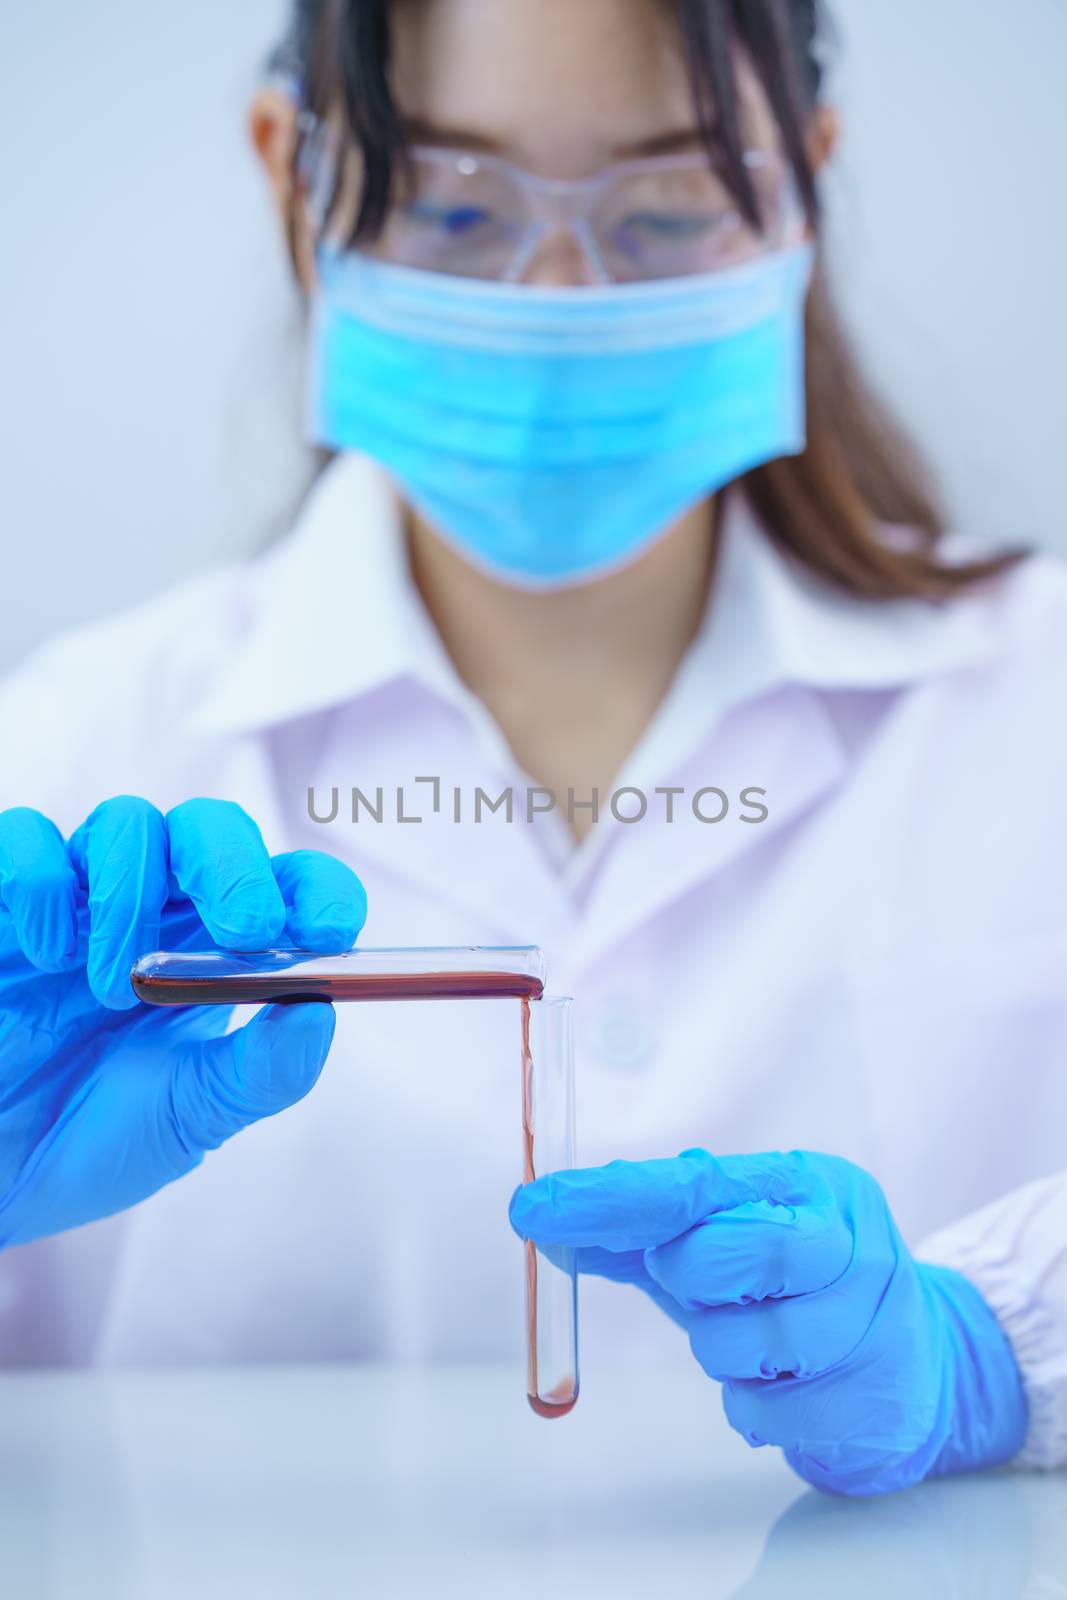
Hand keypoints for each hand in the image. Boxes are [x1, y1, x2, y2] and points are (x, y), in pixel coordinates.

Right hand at [0, 796, 366, 1248]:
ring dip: (134, 896)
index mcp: (216, 954)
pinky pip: (26, 838)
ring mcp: (78, 902)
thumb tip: (320, 1009)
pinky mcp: (1, 907)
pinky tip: (45, 952)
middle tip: (245, 926)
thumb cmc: (86, 1142)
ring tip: (113, 987)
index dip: (317, 890)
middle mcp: (154, 912)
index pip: (286, 885)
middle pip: (209, 830)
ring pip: (127, 824)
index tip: (330, 930)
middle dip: (236, 865)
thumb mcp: (188, 1121)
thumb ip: (260, 1072)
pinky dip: (43, 883)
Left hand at [510, 1148, 1028, 1495]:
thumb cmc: (795, 1286)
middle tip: (685, 1279)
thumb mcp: (728, 1240)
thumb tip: (544, 1222)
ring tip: (747, 1334)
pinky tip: (777, 1383)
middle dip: (686, 1275)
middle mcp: (848, 1239)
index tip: (534, 1207)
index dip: (609, 1199)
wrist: (910, 1362)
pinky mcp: (870, 1398)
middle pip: (730, 1251)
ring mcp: (869, 1320)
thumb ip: (640, 1231)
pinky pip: (762, 1413)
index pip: (695, 1183)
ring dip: (715, 1347)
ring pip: (739, 1342)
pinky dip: (747, 1403)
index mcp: (808, 1182)